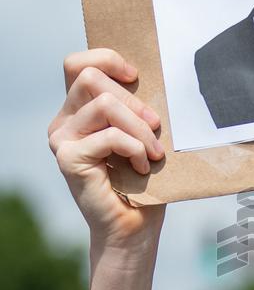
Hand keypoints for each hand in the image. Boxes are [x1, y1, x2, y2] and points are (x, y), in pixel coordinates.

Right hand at [48, 49, 165, 252]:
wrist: (134, 229)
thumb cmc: (143, 183)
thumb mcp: (143, 134)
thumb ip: (137, 106)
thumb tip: (156, 76)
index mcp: (79, 111)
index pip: (79, 64)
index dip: (107, 59)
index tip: (137, 76)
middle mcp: (64, 122)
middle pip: (92, 78)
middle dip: (134, 101)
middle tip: (156, 129)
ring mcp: (62, 140)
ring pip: (104, 105)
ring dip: (139, 128)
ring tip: (153, 153)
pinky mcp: (69, 159)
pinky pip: (110, 135)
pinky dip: (135, 149)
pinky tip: (142, 168)